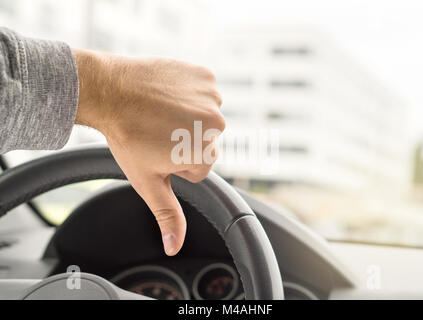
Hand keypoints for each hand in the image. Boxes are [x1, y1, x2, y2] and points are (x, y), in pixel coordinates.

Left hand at [73, 50, 224, 255]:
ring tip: (161, 111)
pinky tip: (168, 94)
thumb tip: (174, 246)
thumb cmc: (127, 137)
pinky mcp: (205, 76)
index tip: (158, 148)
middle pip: (206, 143)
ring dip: (188, 116)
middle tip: (158, 130)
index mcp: (206, 154)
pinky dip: (190, 94)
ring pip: (205, 118)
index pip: (200, 168)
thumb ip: (167, 214)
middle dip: (186, 141)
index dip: (176, 162)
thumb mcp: (147, 182)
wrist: (109, 90)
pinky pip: (205, 93)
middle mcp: (216, 125)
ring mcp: (212, 98)